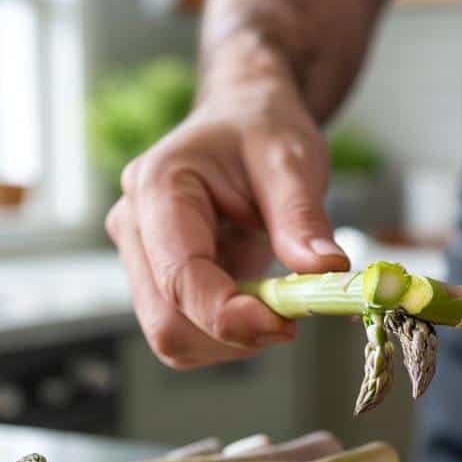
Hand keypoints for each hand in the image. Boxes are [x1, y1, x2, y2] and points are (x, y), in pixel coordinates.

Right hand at [107, 76, 347, 369]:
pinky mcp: (158, 283)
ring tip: (276, 298)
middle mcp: (135, 227)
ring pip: (176, 338)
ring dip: (233, 340)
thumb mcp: (293, 160)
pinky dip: (229, 336)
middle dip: (233, 334)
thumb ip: (303, 217)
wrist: (242, 120)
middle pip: (168, 322)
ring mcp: (141, 259)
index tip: (286, 325)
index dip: (229, 317)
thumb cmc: (262, 130)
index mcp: (158, 187)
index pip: (180, 278)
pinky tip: (257, 300)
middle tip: (292, 316)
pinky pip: (188, 334)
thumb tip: (326, 271)